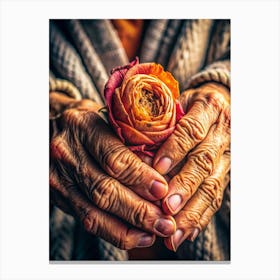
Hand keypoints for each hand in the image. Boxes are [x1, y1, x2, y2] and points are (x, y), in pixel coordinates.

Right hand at [50, 93, 175, 249]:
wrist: (52, 126)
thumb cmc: (91, 122)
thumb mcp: (109, 118)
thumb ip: (131, 141)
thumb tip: (162, 174)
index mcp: (82, 126)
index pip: (113, 157)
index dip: (140, 177)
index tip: (163, 190)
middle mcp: (67, 153)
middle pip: (103, 189)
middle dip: (138, 210)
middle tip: (166, 221)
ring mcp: (59, 177)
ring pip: (94, 212)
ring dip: (129, 227)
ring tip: (156, 232)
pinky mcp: (58, 196)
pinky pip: (87, 220)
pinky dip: (114, 232)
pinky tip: (137, 236)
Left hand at [152, 82, 229, 250]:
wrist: (216, 105)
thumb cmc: (186, 105)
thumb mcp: (173, 104)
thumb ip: (157, 123)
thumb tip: (132, 153)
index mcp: (208, 107)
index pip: (191, 130)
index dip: (175, 149)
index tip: (157, 168)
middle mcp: (223, 131)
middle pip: (204, 161)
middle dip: (184, 185)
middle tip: (166, 207)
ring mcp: (227, 154)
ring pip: (212, 185)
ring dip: (192, 210)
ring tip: (173, 231)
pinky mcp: (225, 173)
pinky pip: (216, 197)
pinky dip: (200, 217)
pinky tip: (185, 232)